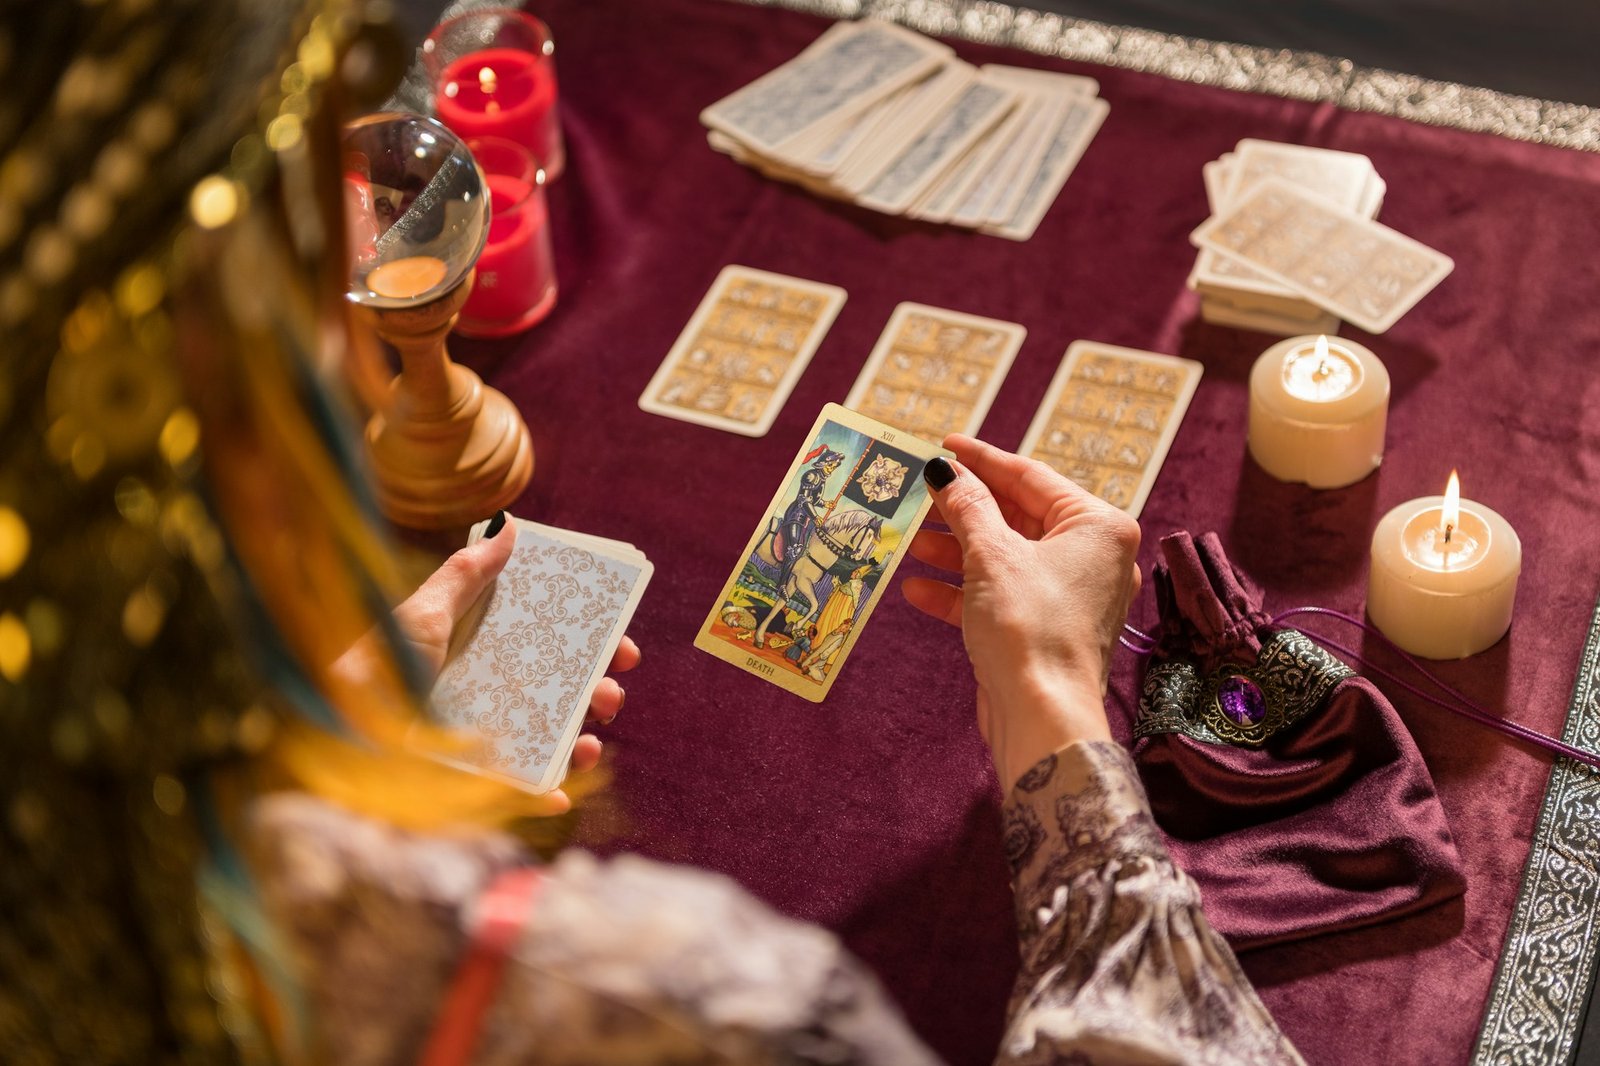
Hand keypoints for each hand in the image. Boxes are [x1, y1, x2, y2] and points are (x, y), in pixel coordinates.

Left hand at [369, 516, 639, 779]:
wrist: (331, 737)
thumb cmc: (373, 669)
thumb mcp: (422, 613)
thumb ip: (466, 574)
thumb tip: (509, 526)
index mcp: (484, 652)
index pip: (551, 645)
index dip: (593, 645)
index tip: (623, 645)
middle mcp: (490, 695)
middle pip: (562, 692)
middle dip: (598, 691)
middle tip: (611, 690)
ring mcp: (485, 741)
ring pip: (552, 740)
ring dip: (584, 741)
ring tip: (591, 741)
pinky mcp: (474, 784)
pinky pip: (521, 791)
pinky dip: (547, 793)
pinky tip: (559, 792)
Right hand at [901, 435, 1140, 791]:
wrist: (1042, 718)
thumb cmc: (1029, 628)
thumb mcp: (991, 555)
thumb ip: (967, 506)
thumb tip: (945, 470)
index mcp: (1098, 526)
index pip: (1032, 476)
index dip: (982, 460)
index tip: (943, 446)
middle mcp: (1092, 557)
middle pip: (1017, 517)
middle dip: (963, 509)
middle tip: (919, 493)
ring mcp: (1070, 596)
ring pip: (1004, 557)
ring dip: (955, 550)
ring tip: (910, 540)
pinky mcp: (1045, 629)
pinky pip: (1001, 595)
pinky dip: (963, 590)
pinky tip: (918, 590)